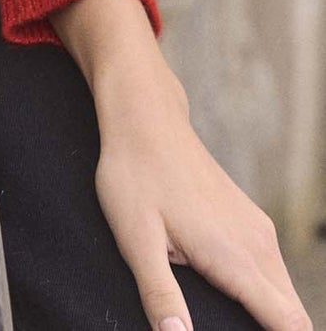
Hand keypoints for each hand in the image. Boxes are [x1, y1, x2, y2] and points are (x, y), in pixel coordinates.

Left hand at [93, 63, 311, 330]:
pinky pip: (271, 271)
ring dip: (270, 317)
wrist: (144, 120)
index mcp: (237, 258)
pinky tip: (232, 298)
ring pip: (285, 294)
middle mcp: (259, 245)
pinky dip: (264, 295)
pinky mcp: (250, 220)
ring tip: (233, 325)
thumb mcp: (135, 240)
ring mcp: (258, 230)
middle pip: (293, 316)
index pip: (289, 325)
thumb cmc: (135, 176)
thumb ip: (159, 294)